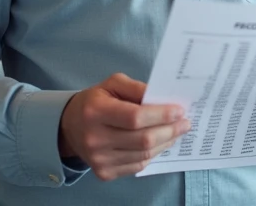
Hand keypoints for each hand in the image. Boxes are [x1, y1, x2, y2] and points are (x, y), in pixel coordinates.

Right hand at [58, 73, 190, 180]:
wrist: (70, 126)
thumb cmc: (96, 101)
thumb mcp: (113, 84)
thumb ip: (137, 88)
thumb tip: (163, 99)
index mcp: (96, 111)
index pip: (135, 117)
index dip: (161, 115)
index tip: (179, 110)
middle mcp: (95, 138)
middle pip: (143, 140)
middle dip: (170, 130)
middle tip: (185, 122)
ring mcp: (99, 159)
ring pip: (143, 155)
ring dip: (165, 143)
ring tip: (177, 131)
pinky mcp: (104, 173)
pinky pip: (137, 166)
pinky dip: (153, 154)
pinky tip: (161, 143)